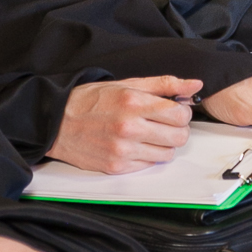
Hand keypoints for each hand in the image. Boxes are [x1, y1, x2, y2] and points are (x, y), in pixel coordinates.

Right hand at [47, 76, 198, 173]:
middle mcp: (129, 127)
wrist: (56, 122)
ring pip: (167, 154)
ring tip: (148, 134)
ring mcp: (123, 150)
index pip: (180, 115)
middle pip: (178, 137)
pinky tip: (135, 144)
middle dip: (177, 129)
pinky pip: (148, 165)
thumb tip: (195, 85)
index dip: (182, 113)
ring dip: (163, 144)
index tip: (174, 111)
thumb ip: (164, 84)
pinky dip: (147, 156)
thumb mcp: (127, 84)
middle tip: (164, 123)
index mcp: (134, 102)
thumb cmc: (91, 101)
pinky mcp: (116, 167)